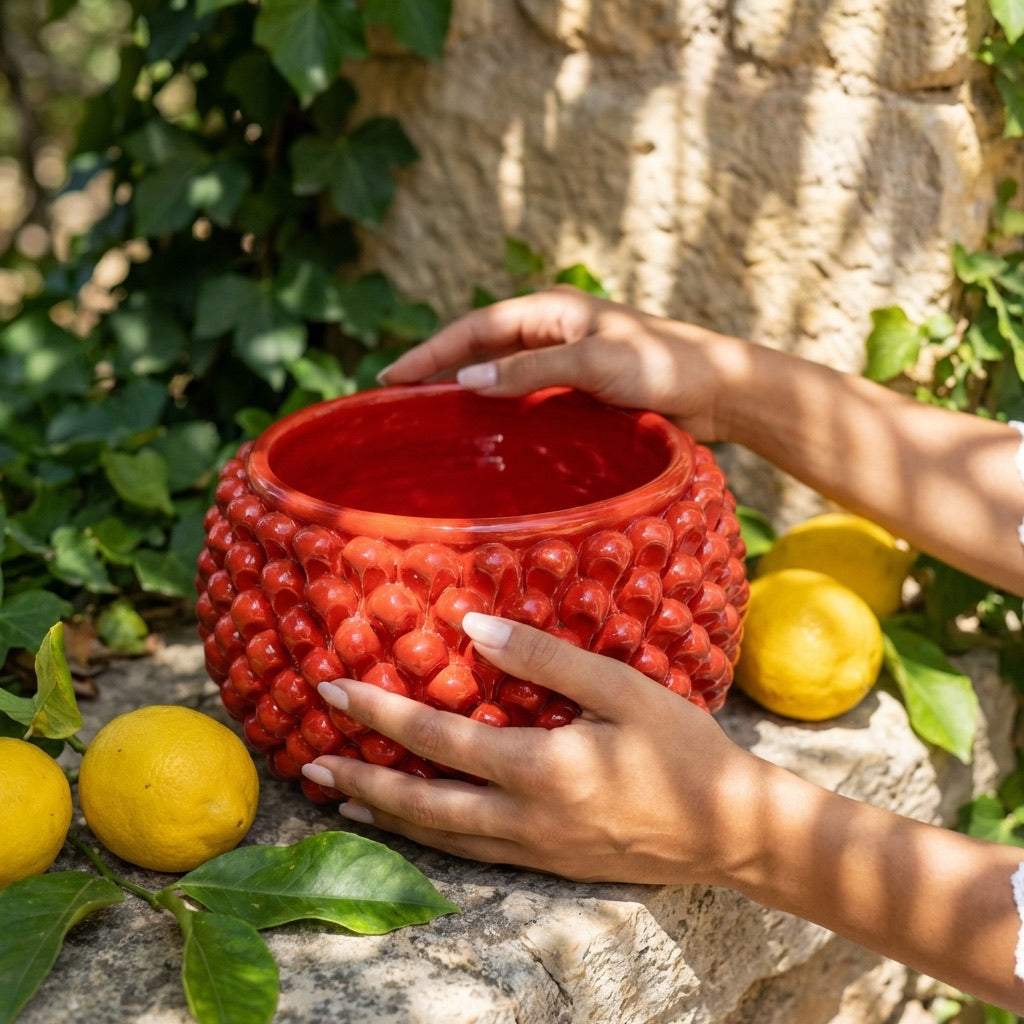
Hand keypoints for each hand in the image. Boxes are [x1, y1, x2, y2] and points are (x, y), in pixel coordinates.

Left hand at [301, 613, 767, 884]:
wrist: (732, 832)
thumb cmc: (682, 750)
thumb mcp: (623, 688)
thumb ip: (546, 659)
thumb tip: (473, 627)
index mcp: (540, 768)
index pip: (437, 738)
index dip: (380, 714)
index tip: (332, 692)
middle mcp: (525, 819)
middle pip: (421, 804)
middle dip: (362, 781)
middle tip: (310, 766)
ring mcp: (535, 851)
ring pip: (439, 838)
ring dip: (385, 817)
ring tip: (341, 800)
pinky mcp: (550, 866)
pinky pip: (471, 853)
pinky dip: (428, 838)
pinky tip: (415, 826)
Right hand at [377, 286, 749, 441]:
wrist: (719, 391)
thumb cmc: (663, 366)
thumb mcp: (593, 363)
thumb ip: (529, 370)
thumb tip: (467, 380)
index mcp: (552, 311)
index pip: (475, 328)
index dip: (431, 351)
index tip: (391, 377)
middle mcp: (553, 331)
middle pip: (481, 348)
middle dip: (438, 369)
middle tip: (395, 398)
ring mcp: (565, 362)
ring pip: (500, 375)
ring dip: (465, 392)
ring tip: (425, 418)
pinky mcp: (579, 392)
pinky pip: (525, 399)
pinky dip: (497, 412)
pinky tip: (481, 435)